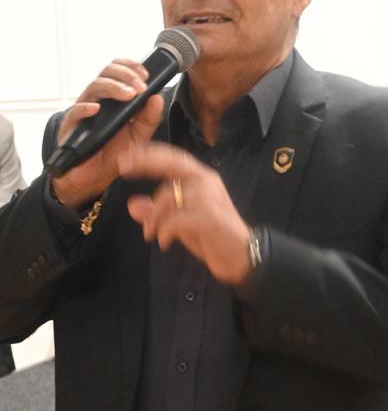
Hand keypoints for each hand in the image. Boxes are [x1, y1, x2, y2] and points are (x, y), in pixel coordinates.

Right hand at [52, 59, 163, 208]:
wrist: (96, 177)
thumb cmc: (114, 153)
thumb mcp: (139, 136)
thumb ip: (149, 119)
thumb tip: (157, 98)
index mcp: (112, 98)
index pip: (117, 71)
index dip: (130, 66)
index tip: (145, 74)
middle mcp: (97, 99)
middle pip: (105, 73)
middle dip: (125, 75)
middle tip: (140, 86)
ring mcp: (83, 111)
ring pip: (93, 87)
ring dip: (112, 87)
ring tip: (128, 95)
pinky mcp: (71, 127)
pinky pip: (74, 112)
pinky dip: (85, 108)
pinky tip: (96, 109)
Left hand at [119, 143, 252, 285]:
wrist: (241, 256)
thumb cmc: (212, 237)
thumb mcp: (179, 223)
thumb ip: (158, 212)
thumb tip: (132, 204)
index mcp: (201, 179)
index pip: (174, 158)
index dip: (151, 154)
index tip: (127, 156)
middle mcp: (206, 181)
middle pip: (172, 164)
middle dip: (146, 162)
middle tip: (123, 168)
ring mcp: (209, 197)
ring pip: (168, 197)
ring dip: (153, 218)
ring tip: (151, 234)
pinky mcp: (208, 217)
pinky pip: (174, 220)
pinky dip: (164, 232)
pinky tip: (165, 243)